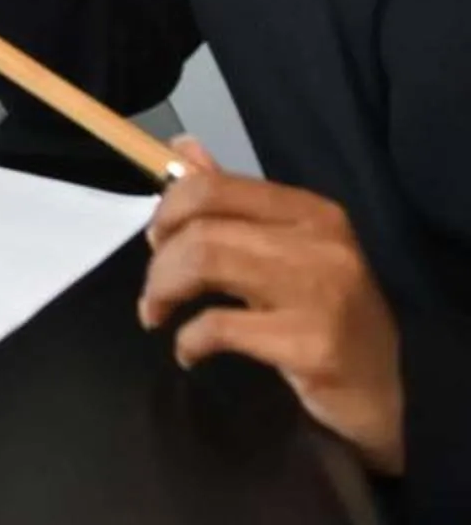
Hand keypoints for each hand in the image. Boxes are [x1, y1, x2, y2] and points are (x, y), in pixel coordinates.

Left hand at [142, 138, 405, 473]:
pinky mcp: (313, 346)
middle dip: (159, 259)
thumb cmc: (329, 316)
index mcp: (311, 212)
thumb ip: (233, 202)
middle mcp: (320, 244)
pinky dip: (189, 339)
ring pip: (205, 262)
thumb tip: (182, 148)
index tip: (156, 241)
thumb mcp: (286, 252)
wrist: (386, 392)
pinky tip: (188, 352)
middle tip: (154, 289)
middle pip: (202, 227)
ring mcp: (321, 294)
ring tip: (156, 314)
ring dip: (162, 290)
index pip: (213, 187)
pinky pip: (222, 327)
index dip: (167, 211)